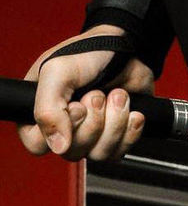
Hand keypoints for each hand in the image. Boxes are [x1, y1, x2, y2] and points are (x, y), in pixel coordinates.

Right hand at [17, 24, 153, 161]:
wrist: (129, 51)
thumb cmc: (89, 55)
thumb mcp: (58, 72)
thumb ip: (48, 109)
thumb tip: (57, 147)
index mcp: (41, 109)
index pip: (37, 144)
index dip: (57, 131)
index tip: (76, 107)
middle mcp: (64, 127)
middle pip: (72, 152)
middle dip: (93, 122)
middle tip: (98, 95)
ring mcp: (91, 136)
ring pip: (99, 154)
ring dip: (114, 123)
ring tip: (117, 96)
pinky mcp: (115, 140)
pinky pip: (120, 153)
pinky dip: (130, 131)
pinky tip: (132, 112)